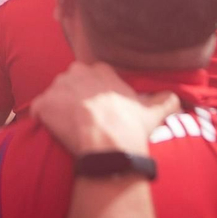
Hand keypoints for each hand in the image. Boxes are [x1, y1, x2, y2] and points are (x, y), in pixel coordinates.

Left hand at [30, 62, 178, 156]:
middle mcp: (77, 72)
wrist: (109, 147)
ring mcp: (57, 87)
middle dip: (73, 97)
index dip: (93, 92)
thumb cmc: (131, 128)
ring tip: (69, 128)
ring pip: (54, 96)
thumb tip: (178, 97)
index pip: (91, 75)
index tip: (98, 108)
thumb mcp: (153, 111)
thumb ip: (165, 99)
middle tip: (83, 119)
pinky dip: (42, 120)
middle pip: (70, 82)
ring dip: (58, 109)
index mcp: (100, 70)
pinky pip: (38, 110)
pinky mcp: (43, 104)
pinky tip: (53, 132)